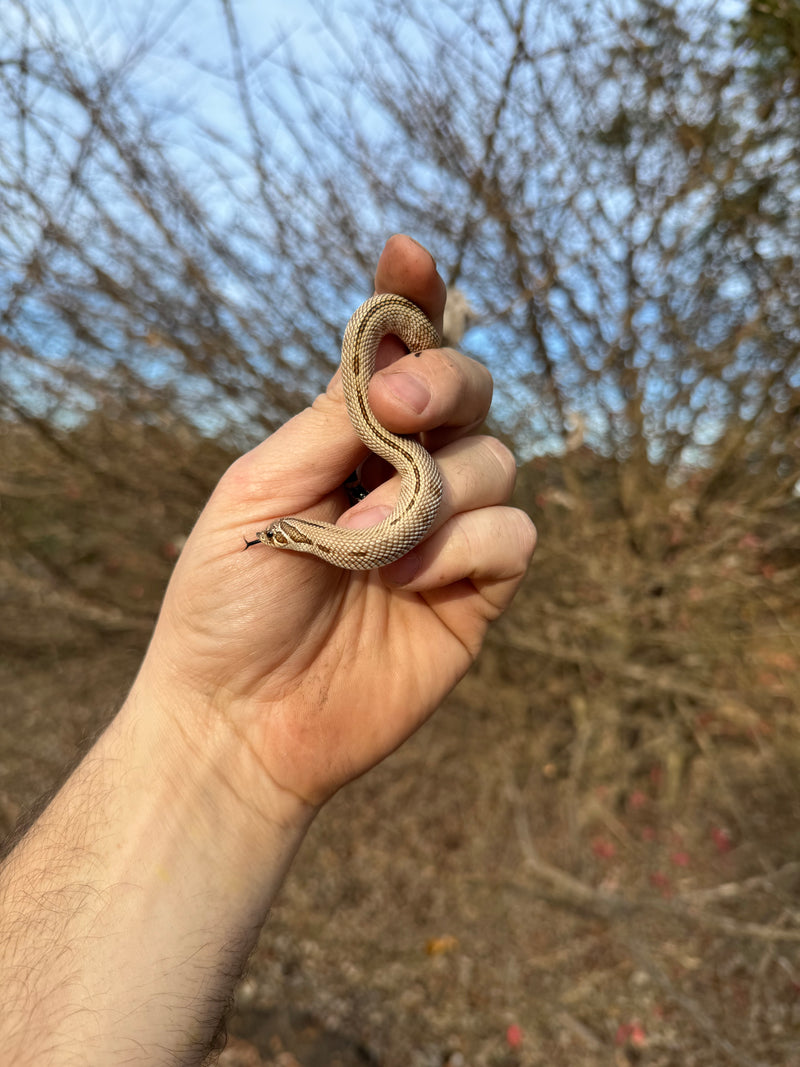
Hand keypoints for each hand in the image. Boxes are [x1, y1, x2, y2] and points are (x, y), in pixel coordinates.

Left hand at [136, 235, 535, 811]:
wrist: (241, 719)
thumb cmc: (228, 601)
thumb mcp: (260, 490)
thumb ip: (331, 421)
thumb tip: (395, 362)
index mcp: (346, 440)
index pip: (397, 352)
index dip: (413, 298)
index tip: (405, 250)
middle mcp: (406, 475)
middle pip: (470, 388)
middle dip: (446, 379)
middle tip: (399, 407)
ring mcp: (448, 532)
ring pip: (499, 458)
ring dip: (436, 492)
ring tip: (368, 547)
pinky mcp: (476, 590)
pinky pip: (513, 535)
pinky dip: (467, 547)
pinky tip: (412, 582)